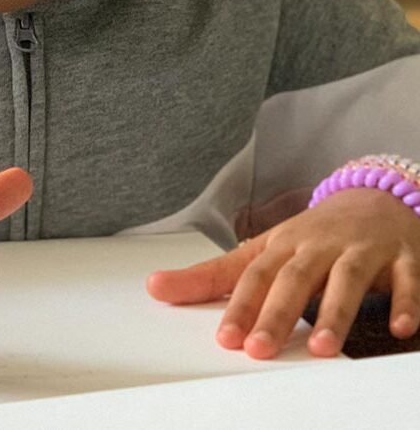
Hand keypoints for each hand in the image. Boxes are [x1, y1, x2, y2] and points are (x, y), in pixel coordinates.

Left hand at [147, 187, 419, 358]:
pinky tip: (402, 327)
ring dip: (335, 312)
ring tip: (321, 347)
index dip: (239, 305)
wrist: (373, 199)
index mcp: (283, 245)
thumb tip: (155, 287)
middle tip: (260, 350)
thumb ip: (212, 275)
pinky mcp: (401, 257)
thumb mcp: (262, 250)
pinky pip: (407, 280)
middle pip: (295, 278)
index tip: (225, 338)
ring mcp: (360, 250)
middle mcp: (318, 245)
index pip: (254, 274)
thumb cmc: (311, 235)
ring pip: (347, 278)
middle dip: (276, 313)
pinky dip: (406, 301)